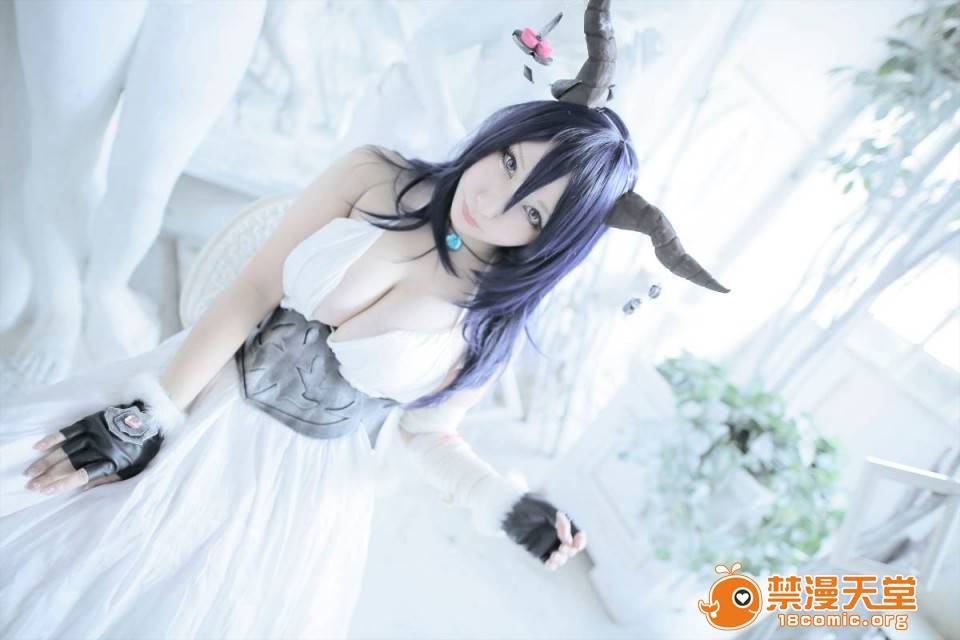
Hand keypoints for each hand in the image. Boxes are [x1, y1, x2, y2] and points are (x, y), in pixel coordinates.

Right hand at [22, 401, 163, 495]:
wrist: (152, 417)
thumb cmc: (144, 447)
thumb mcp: (134, 469)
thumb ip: (110, 479)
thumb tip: (84, 489)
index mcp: (111, 462)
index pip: (82, 476)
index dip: (62, 484)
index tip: (45, 491)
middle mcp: (100, 448)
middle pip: (69, 465)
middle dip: (47, 476)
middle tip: (30, 485)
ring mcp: (94, 433)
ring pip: (65, 450)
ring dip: (45, 462)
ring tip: (30, 473)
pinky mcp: (91, 421)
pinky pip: (68, 431)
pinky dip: (53, 439)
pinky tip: (38, 447)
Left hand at [501, 492, 587, 570]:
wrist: (508, 509)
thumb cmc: (528, 505)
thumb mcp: (545, 508)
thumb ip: (559, 521)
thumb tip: (568, 539)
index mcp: (562, 523)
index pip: (576, 534)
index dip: (580, 540)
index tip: (577, 543)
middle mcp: (556, 534)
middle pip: (570, 548)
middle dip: (570, 550)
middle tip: (563, 547)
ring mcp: (547, 543)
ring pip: (560, 557)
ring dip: (561, 559)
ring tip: (555, 556)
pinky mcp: (537, 551)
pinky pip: (547, 561)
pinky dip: (551, 565)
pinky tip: (550, 562)